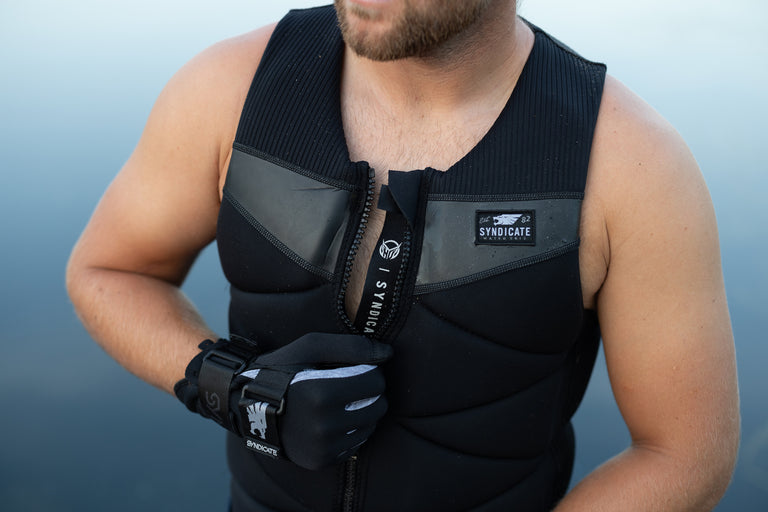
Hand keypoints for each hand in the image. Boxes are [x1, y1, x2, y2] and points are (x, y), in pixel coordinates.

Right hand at [175, 333, 391, 469]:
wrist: (249, 406)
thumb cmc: (283, 369)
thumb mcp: (311, 346)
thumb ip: (352, 346)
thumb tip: (388, 353)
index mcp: (321, 394)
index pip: (376, 381)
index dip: (371, 370)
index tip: (356, 367)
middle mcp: (324, 425)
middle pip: (378, 406)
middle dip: (371, 391)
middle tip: (351, 383)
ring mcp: (323, 447)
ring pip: (370, 426)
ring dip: (363, 411)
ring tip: (341, 401)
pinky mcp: (322, 460)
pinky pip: (356, 444)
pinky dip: (352, 430)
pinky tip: (333, 419)